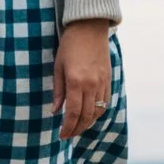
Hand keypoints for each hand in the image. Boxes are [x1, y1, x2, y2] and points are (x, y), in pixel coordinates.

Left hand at [55, 19, 114, 139]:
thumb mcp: (58, 67)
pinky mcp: (109, 79)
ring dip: (88, 123)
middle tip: (68, 136)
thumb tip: (55, 111)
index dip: (67, 127)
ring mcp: (102, 82)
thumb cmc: (69, 45)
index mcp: (76, 81)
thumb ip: (58, 91)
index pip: (73, 112)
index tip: (61, 135)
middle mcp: (92, 85)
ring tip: (78, 128)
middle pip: (87, 116)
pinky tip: (90, 115)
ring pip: (98, 111)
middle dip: (77, 129)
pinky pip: (105, 102)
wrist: (89, 28)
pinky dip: (98, 112)